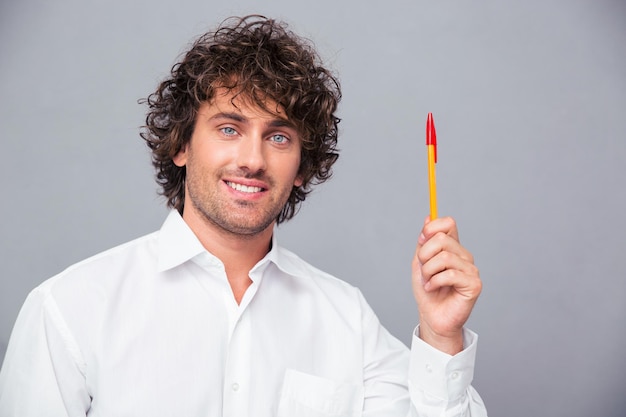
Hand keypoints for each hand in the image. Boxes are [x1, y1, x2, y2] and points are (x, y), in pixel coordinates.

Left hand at [412, 216, 481, 354]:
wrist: (432, 317)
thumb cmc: (427, 290)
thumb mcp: (420, 262)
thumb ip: (425, 242)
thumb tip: (428, 217)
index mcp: (453, 247)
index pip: (448, 223)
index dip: (431, 229)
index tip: (421, 242)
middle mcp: (464, 255)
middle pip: (441, 239)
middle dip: (424, 255)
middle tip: (423, 271)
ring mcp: (471, 269)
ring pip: (444, 257)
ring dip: (428, 272)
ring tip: (428, 282)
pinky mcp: (474, 284)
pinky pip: (450, 274)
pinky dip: (434, 282)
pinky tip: (432, 289)